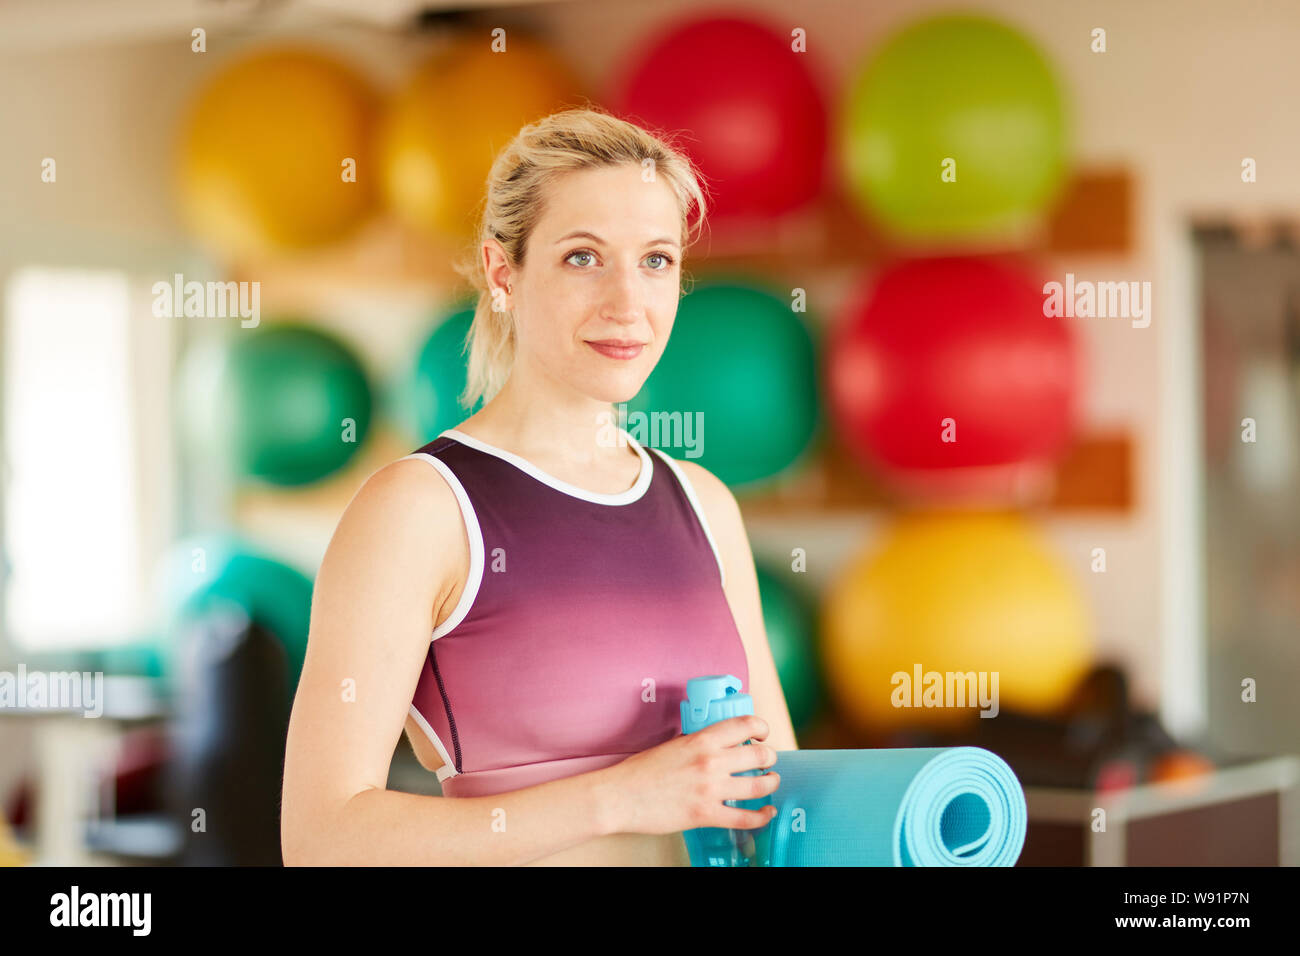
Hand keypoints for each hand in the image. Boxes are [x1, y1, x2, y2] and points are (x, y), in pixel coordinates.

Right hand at [597, 715, 780, 835]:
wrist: (620, 796)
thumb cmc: (639, 771)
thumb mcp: (672, 745)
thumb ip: (697, 743)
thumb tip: (715, 745)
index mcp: (701, 740)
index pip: (745, 725)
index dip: (761, 727)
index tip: (762, 733)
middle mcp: (711, 761)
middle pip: (759, 755)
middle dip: (769, 757)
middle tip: (767, 760)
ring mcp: (710, 789)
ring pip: (759, 785)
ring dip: (770, 783)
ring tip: (770, 781)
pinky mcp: (706, 815)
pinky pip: (746, 817)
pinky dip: (762, 816)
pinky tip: (767, 812)